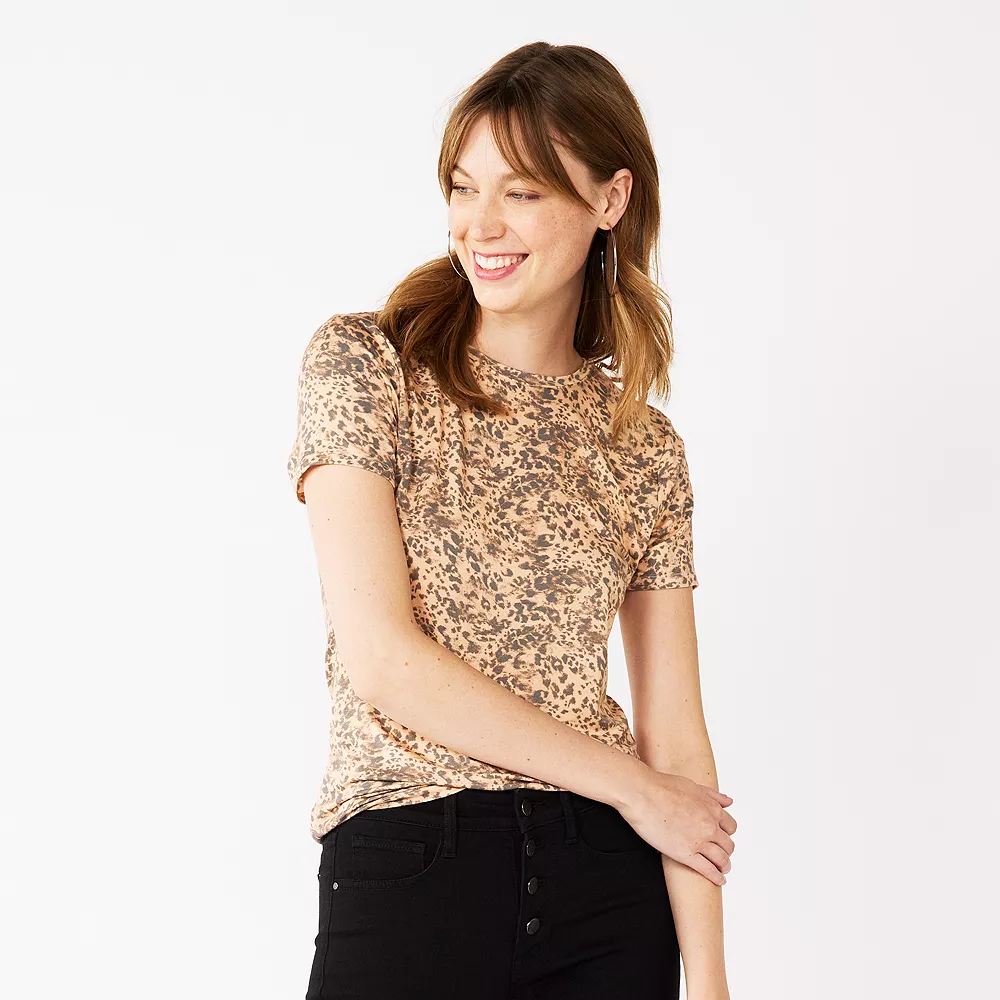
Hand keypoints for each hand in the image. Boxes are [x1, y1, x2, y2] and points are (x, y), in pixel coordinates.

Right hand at [618, 768, 735, 884]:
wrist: (643, 794)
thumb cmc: (662, 787)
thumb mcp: (693, 786)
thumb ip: (713, 795)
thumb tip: (728, 802)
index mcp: (712, 809)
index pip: (730, 826)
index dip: (727, 833)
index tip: (722, 836)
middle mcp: (710, 826)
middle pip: (728, 845)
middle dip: (726, 850)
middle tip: (721, 853)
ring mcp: (699, 841)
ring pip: (721, 859)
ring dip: (724, 866)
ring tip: (722, 869)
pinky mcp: (686, 855)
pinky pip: (708, 870)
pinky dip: (716, 877)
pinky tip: (718, 879)